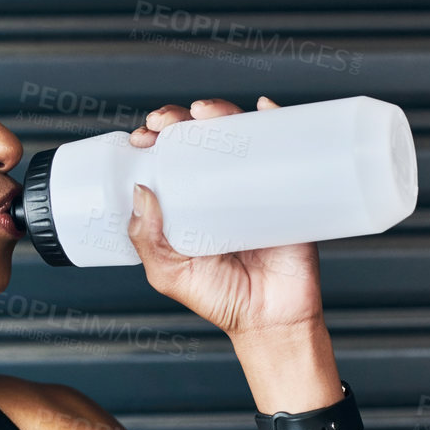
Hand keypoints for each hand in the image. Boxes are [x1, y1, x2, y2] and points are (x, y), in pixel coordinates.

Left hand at [125, 96, 324, 338]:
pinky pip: (285, 148)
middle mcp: (220, 187)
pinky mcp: (289, 190)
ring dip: (221, 111)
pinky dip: (276, 120)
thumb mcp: (169, 273)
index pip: (169, 157)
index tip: (144, 134)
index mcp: (188, 202)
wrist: (272, 321)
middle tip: (166, 121)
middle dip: (180, 118)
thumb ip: (147, 240)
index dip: (155, 138)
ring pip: (238, 135)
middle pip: (200, 137)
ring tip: (204, 112)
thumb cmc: (221, 300)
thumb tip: (140, 190)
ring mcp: (255, 185)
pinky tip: (264, 108)